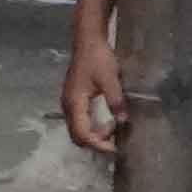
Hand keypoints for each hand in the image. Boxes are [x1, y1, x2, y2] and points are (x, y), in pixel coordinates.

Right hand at [61, 29, 127, 153]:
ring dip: (95, 134)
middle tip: (116, 141)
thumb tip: (123, 120)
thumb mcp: (110, 79)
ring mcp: (70, 103)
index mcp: (74, 103)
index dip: (97, 144)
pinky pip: (81, 120)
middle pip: (77, 135)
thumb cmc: (98, 59)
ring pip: (79, 129)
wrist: (88, 42)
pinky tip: (108, 121)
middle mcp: (68, 106)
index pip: (82, 133)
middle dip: (96, 142)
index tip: (114, 149)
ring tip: (115, 129)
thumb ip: (116, 101)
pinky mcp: (75, 99)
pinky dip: (93, 126)